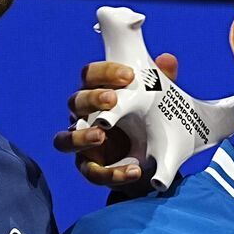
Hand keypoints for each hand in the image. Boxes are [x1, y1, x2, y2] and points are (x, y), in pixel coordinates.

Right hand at [51, 55, 180, 187]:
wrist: (150, 161)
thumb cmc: (144, 121)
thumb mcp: (157, 102)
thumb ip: (161, 82)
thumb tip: (168, 59)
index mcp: (97, 95)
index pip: (90, 76)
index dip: (104, 72)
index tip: (128, 75)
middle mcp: (83, 117)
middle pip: (75, 103)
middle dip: (91, 99)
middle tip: (112, 99)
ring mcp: (82, 144)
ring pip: (65, 140)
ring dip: (81, 136)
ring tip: (101, 134)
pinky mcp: (90, 169)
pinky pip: (92, 172)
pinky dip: (111, 173)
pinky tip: (133, 170)